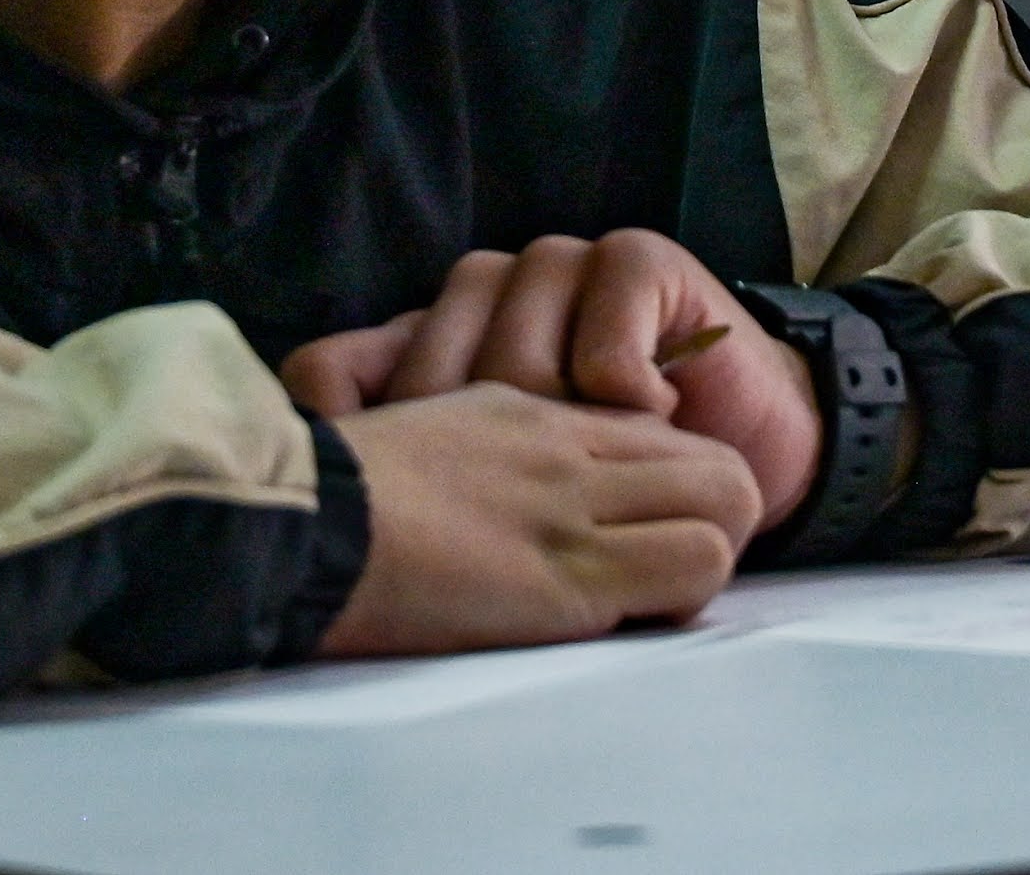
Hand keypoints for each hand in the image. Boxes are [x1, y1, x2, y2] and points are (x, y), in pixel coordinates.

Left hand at [282, 232, 817, 530]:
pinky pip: (601, 315)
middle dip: (479, 462)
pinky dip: (622, 379)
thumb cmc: (614, 488)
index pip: (329, 377)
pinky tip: (649, 413)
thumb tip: (327, 506)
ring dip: (560, 426)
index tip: (388, 515)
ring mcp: (555, 267)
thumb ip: (419, 486)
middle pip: (427, 375)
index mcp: (426, 344)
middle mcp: (478, 295)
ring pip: (511, 351)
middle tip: (533, 509)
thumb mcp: (497, 510)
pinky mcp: (633, 260)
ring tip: (600, 469)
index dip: (348, 445)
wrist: (750, 447)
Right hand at [314, 388, 758, 656]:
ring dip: (708, 558)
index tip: (641, 525)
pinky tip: (632, 616)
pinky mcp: (572, 576)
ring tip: (652, 598)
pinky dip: (685, 595)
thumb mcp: (425, 435)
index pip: (657, 428)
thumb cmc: (336, 498)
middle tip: (665, 568)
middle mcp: (569, 449)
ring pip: (728, 502)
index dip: (669, 484)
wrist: (301, 529)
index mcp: (527, 412)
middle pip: (716, 462)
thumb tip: (509, 484)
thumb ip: (485, 445)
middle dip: (713, 519)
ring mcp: (577, 508)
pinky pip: (692, 564)